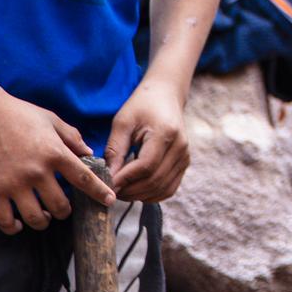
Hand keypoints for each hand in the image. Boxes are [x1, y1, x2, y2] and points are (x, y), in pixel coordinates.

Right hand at [0, 90, 112, 233]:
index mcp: (55, 153)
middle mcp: (37, 171)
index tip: (109, 201)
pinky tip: (18, 224)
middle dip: (65, 212)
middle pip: (60, 206)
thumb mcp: (52, 120)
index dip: (99, 193)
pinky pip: (5, 220)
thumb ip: (72, 137)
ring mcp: (14, 183)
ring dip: (44, 221)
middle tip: (64, 208)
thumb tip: (89, 153)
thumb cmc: (20, 114)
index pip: (84, 179)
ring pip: (35, 218)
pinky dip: (14, 227)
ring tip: (45, 217)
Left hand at [108, 78, 191, 202]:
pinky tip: (137, 190)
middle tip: (110, 191)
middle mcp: (181, 147)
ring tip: (121, 191)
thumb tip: (107, 180)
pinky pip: (169, 188)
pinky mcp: (184, 163)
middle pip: (154, 180)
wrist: (165, 96)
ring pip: (162, 188)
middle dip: (129, 190)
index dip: (125, 179)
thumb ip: (115, 151)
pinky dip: (152, 195)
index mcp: (166, 133)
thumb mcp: (122, 123)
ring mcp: (185, 156)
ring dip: (139, 195)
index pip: (146, 166)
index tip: (106, 185)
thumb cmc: (141, 106)